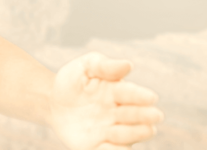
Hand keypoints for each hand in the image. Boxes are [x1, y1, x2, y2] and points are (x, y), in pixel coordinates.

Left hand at [49, 52, 163, 149]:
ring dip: (130, 134)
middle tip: (154, 116)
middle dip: (144, 116)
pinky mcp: (98, 147)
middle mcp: (120, 114)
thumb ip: (104, 66)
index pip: (133, 94)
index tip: (150, 97)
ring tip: (125, 131)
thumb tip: (128, 65)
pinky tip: (112, 148)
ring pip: (128, 137)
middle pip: (136, 116)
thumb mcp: (85, 67)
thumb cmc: (73, 82)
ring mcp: (111, 131)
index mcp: (119, 92)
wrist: (52, 102)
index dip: (141, 96)